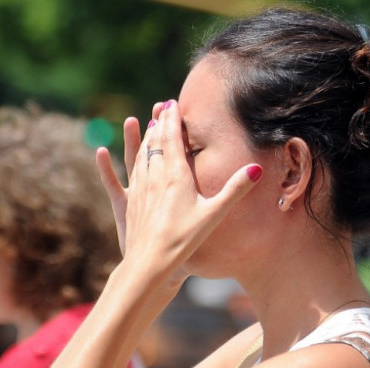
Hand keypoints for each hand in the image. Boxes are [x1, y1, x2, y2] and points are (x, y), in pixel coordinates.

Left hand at [95, 100, 262, 282]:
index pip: (173, 139)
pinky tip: (113, 153)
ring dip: (145, 137)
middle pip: (155, 142)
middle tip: (162, 107)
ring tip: (148, 124)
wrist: (150, 262)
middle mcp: (155, 176)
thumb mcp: (214, 214)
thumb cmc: (184, 239)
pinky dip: (125, 159)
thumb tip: (256, 168)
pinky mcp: (130, 202)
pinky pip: (127, 173)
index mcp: (175, 175)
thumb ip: (235, 189)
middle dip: (160, 122)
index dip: (173, 119)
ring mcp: (140, 189)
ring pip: (141, 155)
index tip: (173, 103)